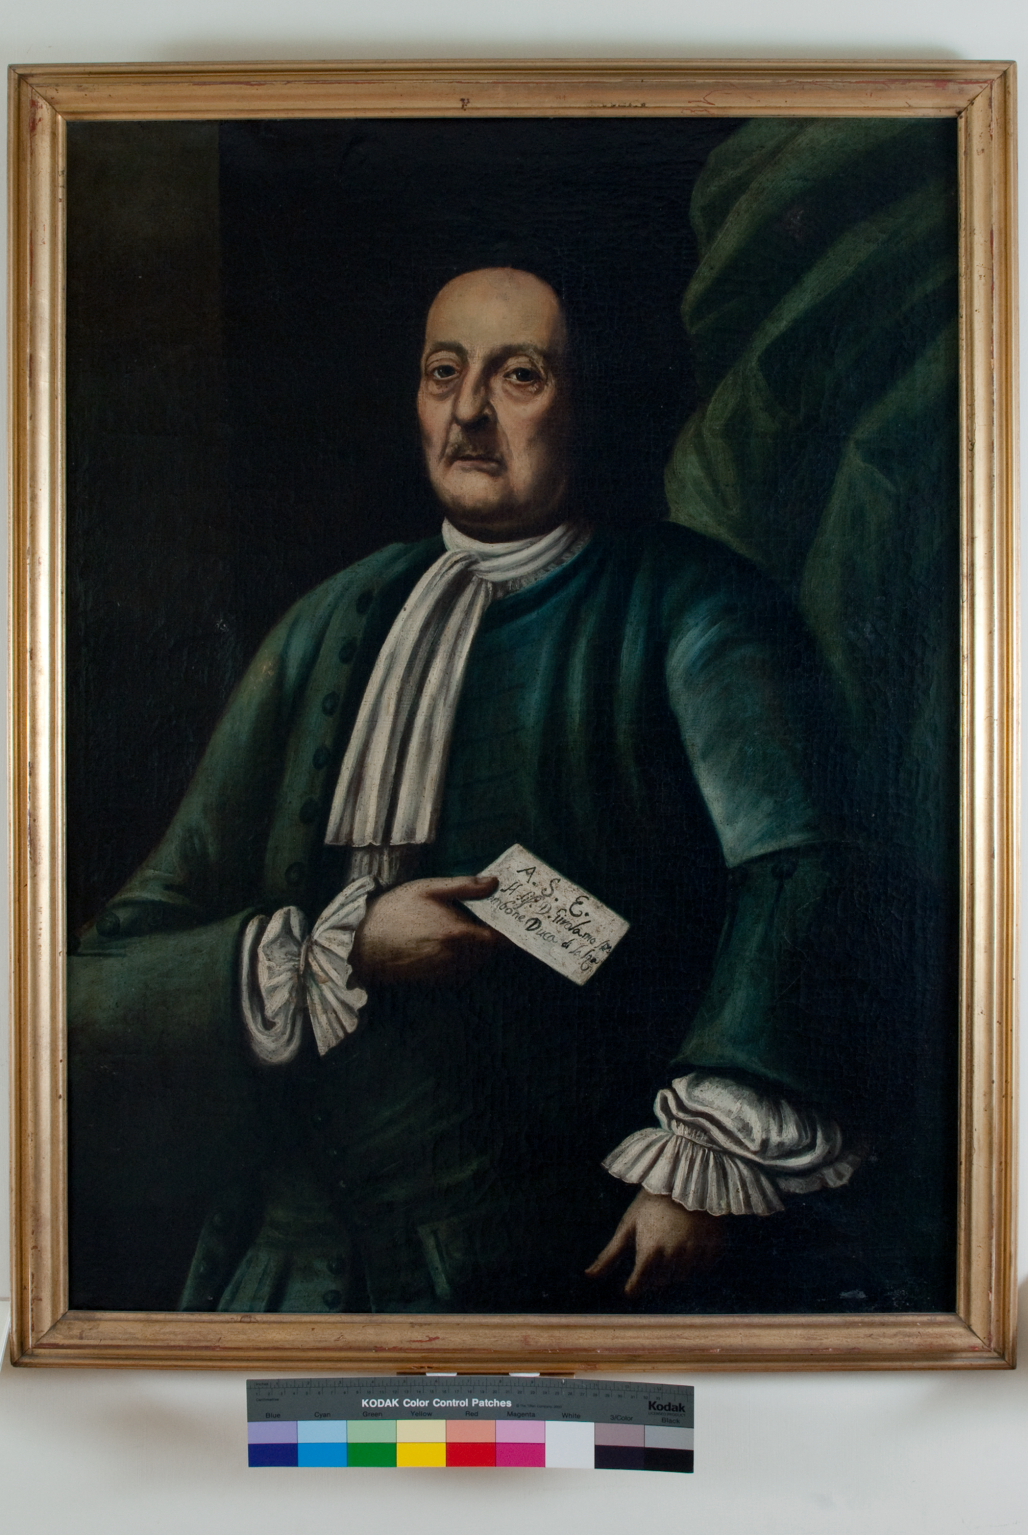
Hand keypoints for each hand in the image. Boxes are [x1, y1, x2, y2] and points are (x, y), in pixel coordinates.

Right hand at [349, 874, 503, 983]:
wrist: (363, 942)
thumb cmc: (395, 911)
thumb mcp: (429, 889)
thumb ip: (465, 886)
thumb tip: (494, 882)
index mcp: (458, 933)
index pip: (499, 939)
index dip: (507, 931)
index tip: (509, 921)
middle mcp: (456, 957)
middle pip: (489, 952)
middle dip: (490, 938)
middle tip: (482, 921)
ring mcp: (445, 972)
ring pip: (475, 963)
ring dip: (477, 950)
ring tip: (460, 931)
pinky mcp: (435, 982)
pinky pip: (460, 972)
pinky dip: (462, 961)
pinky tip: (445, 945)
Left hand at [585, 1189, 723, 1295]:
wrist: (687, 1177)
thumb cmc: (651, 1202)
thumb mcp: (628, 1225)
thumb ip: (609, 1255)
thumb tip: (589, 1276)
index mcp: (649, 1252)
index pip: (639, 1285)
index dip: (634, 1285)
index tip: (632, 1285)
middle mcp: (674, 1256)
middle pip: (661, 1283)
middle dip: (655, 1273)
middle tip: (655, 1249)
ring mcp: (696, 1254)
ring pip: (682, 1277)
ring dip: (675, 1267)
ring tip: (672, 1241)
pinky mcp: (715, 1249)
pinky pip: (702, 1268)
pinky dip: (696, 1260)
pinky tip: (690, 1240)